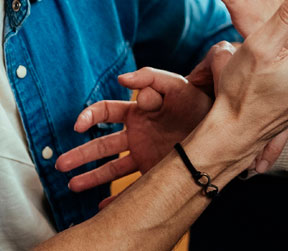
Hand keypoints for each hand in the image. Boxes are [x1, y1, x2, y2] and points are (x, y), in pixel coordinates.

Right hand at [56, 68, 211, 194]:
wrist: (226, 126)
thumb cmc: (201, 101)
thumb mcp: (178, 85)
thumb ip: (152, 78)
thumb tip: (123, 79)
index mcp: (139, 111)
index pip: (107, 112)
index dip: (91, 115)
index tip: (79, 124)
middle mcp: (138, 133)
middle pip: (102, 144)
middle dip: (81, 154)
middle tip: (61, 164)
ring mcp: (145, 153)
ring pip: (111, 167)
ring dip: (90, 176)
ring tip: (71, 185)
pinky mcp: (156, 170)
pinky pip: (132, 187)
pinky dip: (116, 199)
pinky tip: (101, 208)